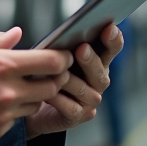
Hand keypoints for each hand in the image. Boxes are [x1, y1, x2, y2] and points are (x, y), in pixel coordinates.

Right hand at [0, 28, 72, 140]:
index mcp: (1, 64)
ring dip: (35, 95)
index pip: (50, 62)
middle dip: (54, 78)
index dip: (62, 59)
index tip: (62, 57)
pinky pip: (19, 119)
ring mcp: (3, 113)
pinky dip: (15, 110)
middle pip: (52, 86)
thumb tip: (17, 34)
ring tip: (19, 86)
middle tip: (46, 73)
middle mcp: (7, 90)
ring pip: (37, 104)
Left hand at [25, 24, 123, 139]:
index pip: (111, 49)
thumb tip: (66, 33)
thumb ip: (65, 46)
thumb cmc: (46, 73)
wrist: (32, 104)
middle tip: (82, 49)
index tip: (109, 28)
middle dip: (90, 60)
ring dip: (70, 80)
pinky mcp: (77, 117)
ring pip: (85, 90)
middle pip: (100, 72)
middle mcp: (98, 82)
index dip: (113, 40)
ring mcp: (89, 101)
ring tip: (57, 73)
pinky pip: (71, 107)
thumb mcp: (55, 56)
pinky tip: (48, 94)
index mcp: (98, 62)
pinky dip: (59, 100)